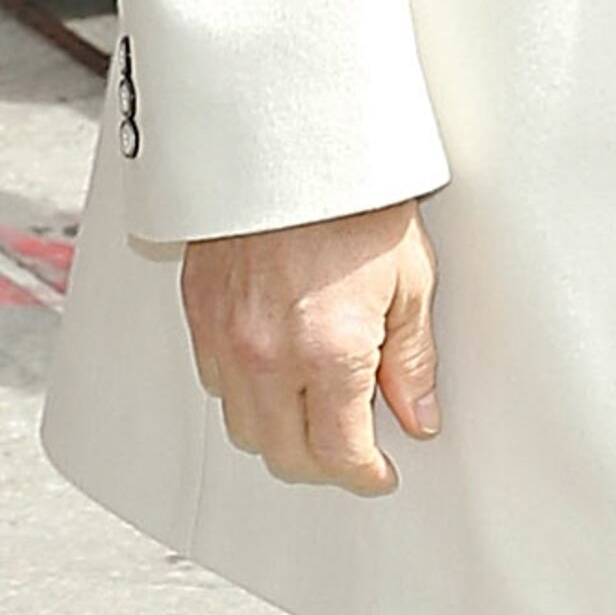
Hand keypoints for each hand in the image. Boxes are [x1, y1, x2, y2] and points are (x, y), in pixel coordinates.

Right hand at [181, 202, 439, 495]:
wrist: (295, 139)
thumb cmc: (353, 198)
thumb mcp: (411, 281)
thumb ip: (411, 361)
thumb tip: (417, 415)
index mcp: (329, 351)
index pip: (339, 454)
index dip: (364, 474)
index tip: (377, 472)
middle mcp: (267, 355)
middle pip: (284, 455)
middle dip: (322, 463)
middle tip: (351, 446)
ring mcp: (225, 336)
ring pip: (242, 426)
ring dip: (279, 431)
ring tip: (313, 406)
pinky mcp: (198, 312)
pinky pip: (214, 382)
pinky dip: (243, 390)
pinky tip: (276, 368)